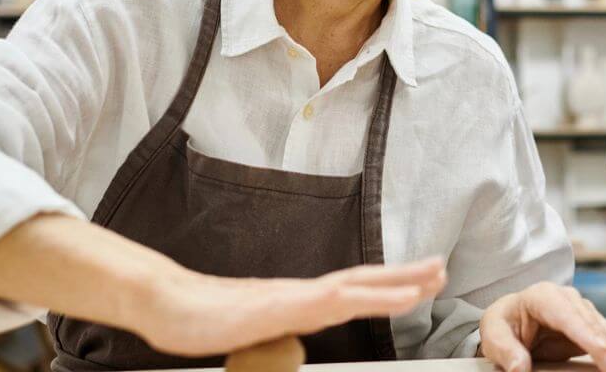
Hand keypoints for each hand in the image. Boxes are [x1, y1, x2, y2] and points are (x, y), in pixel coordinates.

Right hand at [139, 258, 446, 356]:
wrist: (163, 302)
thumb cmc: (202, 315)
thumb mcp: (253, 328)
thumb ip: (280, 327)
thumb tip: (295, 338)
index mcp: (298, 298)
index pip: (353, 288)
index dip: (388, 283)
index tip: (421, 278)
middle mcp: (300, 292)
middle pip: (362, 280)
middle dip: (405, 276)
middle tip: (441, 268)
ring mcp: (289, 297)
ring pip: (352, 288)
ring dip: (392, 283)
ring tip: (427, 279)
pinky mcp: (275, 307)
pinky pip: (322, 302)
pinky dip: (353, 297)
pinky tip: (370, 296)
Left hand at [479, 282, 605, 371]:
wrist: (509, 318)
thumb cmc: (502, 324)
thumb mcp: (493, 334)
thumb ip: (506, 351)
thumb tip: (520, 368)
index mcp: (544, 297)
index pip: (574, 321)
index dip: (594, 343)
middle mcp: (568, 300)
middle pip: (597, 328)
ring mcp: (582, 311)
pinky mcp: (589, 324)